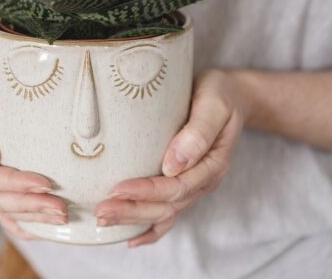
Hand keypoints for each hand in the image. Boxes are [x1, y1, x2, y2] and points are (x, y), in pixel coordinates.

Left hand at [94, 70, 250, 246]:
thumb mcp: (214, 104)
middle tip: (100, 211)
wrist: (231, 96)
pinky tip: (130, 237)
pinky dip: (151, 229)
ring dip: (133, 219)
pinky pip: (169, 213)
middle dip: (131, 211)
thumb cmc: (220, 94)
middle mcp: (203, 180)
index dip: (145, 191)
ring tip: (103, 219)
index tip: (116, 189)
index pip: (176, 187)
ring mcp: (194, 185)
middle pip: (167, 206)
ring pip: (164, 213)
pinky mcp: (184, 183)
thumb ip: (198, 132)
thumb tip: (173, 163)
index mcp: (212, 163)